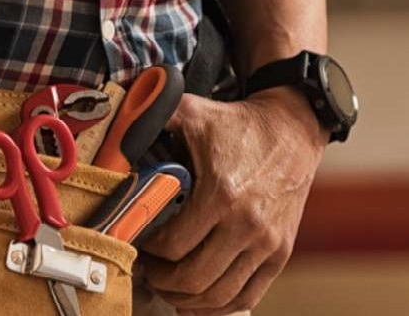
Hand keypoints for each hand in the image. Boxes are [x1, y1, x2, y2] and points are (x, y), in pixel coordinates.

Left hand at [140, 87, 327, 314]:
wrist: (292, 129)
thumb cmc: (238, 124)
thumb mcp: (191, 112)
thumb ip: (151, 118)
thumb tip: (116, 126)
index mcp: (221, 195)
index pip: (173, 246)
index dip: (148, 251)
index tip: (138, 242)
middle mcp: (247, 225)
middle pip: (194, 278)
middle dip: (163, 281)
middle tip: (149, 270)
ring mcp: (267, 243)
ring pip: (220, 295)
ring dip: (188, 298)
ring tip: (169, 286)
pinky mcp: (280, 252)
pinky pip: (248, 295)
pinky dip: (221, 305)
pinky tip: (200, 299)